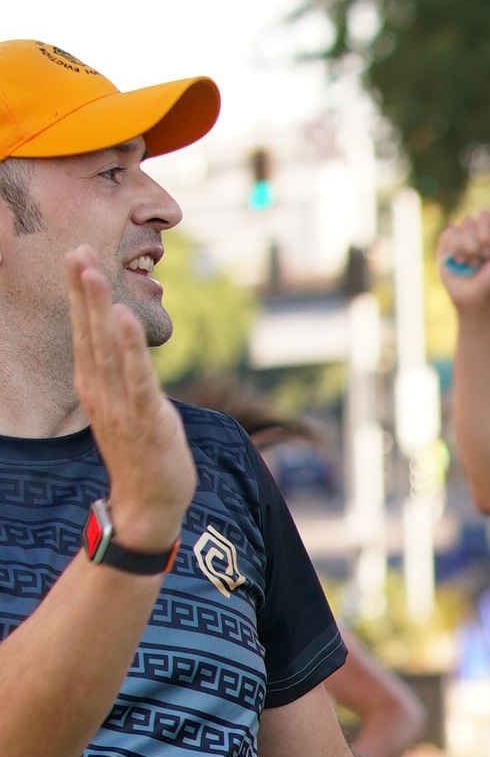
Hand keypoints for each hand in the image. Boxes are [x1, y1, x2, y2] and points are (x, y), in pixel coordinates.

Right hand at [67, 249, 192, 548]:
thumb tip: (124, 350)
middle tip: (75, 251)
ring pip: (107, 350)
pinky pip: (136, 379)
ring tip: (93, 274)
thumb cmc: (141, 453)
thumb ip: (121, 377)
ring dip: (99, 310)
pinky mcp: (145, 419)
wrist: (148, 504)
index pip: (85, 332)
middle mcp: (101, 391)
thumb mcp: (125, 407)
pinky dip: (128, 349)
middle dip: (82, 292)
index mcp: (95, 386)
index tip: (76, 257)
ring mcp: (120, 406)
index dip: (80, 295)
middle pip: (89, 333)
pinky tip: (122, 321)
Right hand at [437, 203, 489, 312]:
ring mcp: (465, 233)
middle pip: (484, 214)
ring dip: (472, 248)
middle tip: (487, 256)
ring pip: (467, 223)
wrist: (476, 299)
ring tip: (474, 264)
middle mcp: (483, 228)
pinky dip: (458, 249)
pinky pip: (452, 231)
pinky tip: (460, 262)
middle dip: (486, 239)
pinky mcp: (448, 240)